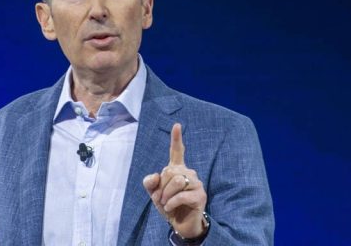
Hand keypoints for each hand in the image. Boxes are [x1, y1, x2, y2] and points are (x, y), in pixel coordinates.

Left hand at [142, 123, 207, 237]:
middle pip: (169, 171)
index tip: (176, 125)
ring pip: (176, 181)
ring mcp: (197, 183)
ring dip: (165, 195)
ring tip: (165, 204)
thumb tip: (155, 176)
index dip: (176, 138)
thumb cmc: (168, 205)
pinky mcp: (200, 195)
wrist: (180, 224)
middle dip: (161, 186)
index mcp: (177, 169)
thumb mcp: (154, 193)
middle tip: (160, 198)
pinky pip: (181, 195)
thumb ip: (149, 182)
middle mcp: (189, 173)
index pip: (177, 151)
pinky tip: (169, 208)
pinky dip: (171, 202)